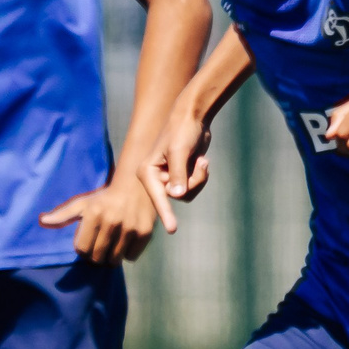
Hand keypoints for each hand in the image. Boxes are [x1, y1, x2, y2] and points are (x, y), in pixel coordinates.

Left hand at [41, 170, 162, 262]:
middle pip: (97, 258)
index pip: (81, 249)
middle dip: (96, 256)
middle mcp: (111, 221)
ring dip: (111, 257)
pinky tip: (127, 241)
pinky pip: (131, 256)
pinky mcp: (145, 232)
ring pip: (115, 260)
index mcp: (93, 214)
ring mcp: (129, 227)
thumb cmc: (104, 198)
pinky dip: (128, 253)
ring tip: (113, 245)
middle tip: (100, 247)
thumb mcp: (82, 204)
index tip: (88, 242)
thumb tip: (42, 221)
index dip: (83, 249)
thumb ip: (62, 215)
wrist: (136, 185)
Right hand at [143, 94, 215, 230]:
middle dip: (194, 181)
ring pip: (187, 194)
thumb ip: (178, 173)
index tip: (172, 230)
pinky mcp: (180, 177)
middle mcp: (155, 178)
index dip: (166, 213)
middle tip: (201, 163)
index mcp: (147, 172)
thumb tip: (177, 195)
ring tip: (201, 161)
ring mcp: (168, 179)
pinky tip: (201, 161)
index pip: (159, 197)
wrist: (193, 118)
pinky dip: (201, 176)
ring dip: (199, 179)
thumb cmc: (183, 131)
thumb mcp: (180, 151)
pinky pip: (193, 188)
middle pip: (178, 196)